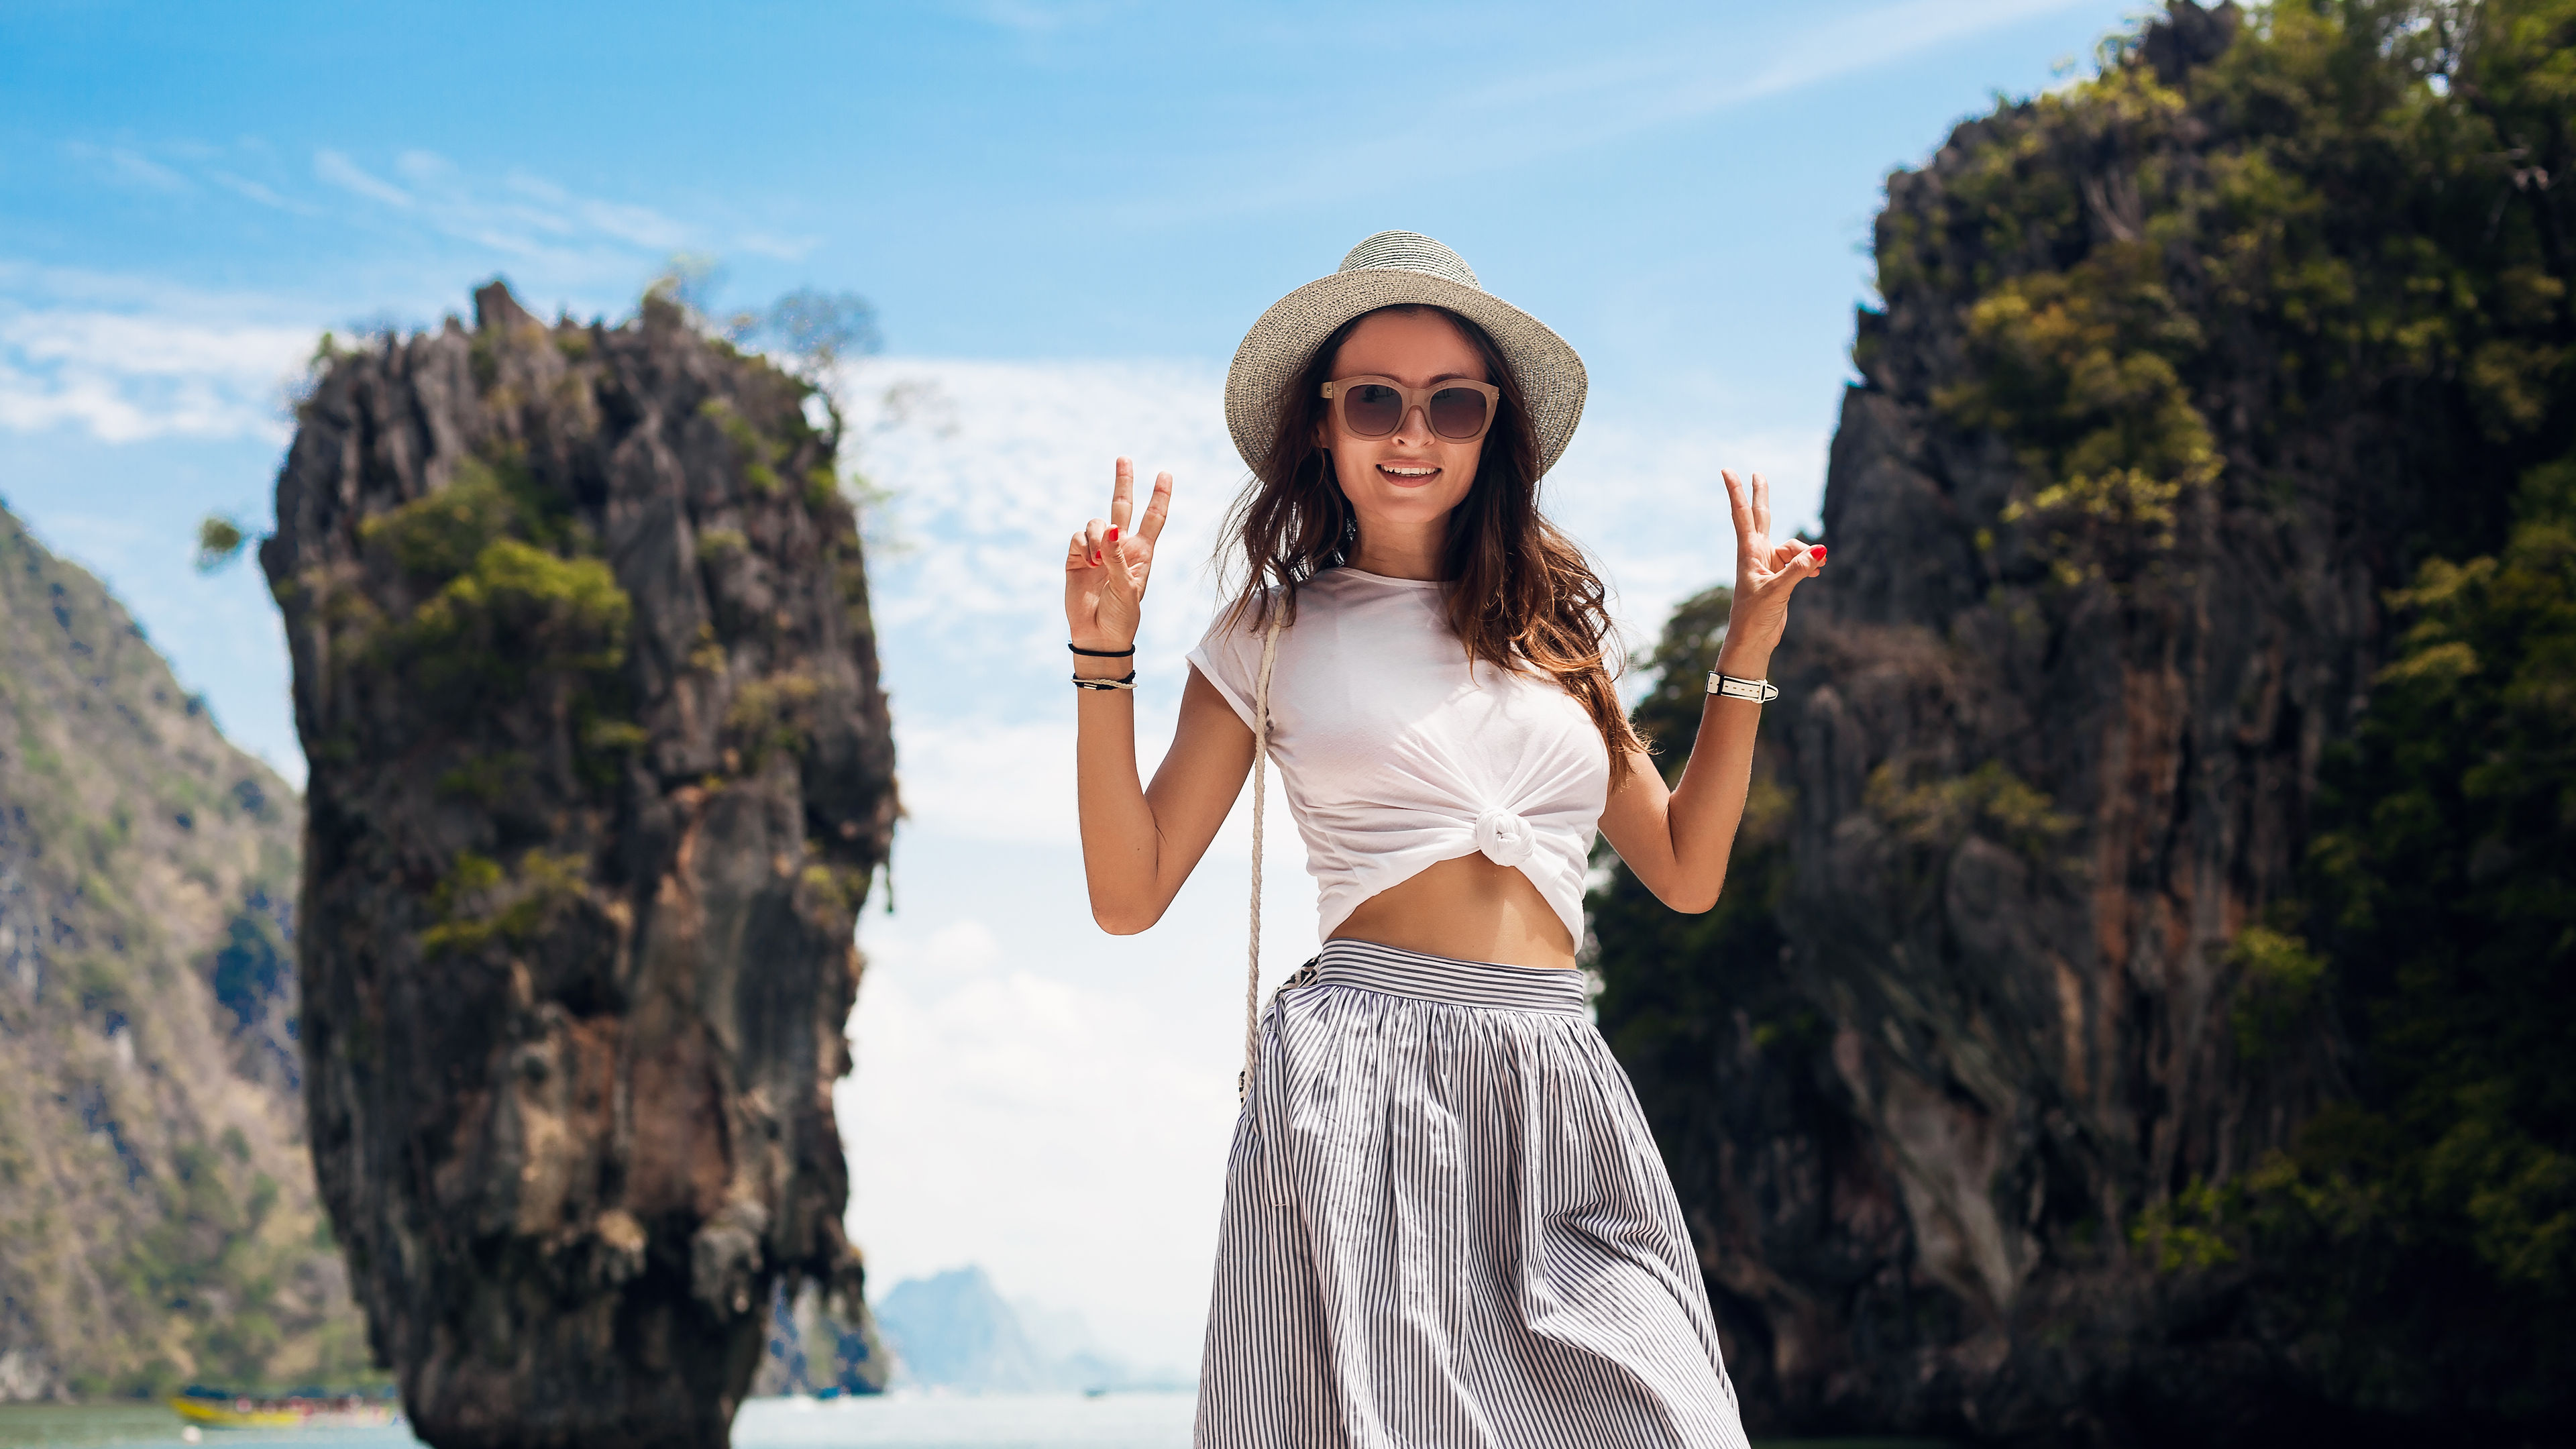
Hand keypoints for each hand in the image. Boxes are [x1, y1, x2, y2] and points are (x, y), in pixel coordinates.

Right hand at [1064, 457, 1172, 656]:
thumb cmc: (1121, 615)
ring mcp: (1097, 551)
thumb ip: (1118, 556)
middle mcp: (1120, 546)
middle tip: (1123, 458)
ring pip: (1096, 522)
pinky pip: (1078, 536)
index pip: (1153, 518)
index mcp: (1141, 552)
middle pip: (1122, 506)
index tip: (1165, 473)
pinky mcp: (1076, 558)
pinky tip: (1088, 561)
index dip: (1160, 496)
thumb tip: (1110, 527)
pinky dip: (1084, 544)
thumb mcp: (1127, 587)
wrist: (1098, 637)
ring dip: (1097, 534)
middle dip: (1123, 482)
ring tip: (1098, 560)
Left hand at [1716, 468, 1824, 676]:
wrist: (1753, 641)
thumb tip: (1820, 551)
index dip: (1736, 491)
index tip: (1726, 470)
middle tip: (1757, 473)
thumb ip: (1798, 569)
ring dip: (1807, 554)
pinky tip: (1817, 573)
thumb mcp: (1777, 592)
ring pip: (1793, 546)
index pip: (1743, 514)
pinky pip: (1800, 561)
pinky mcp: (1780, 576)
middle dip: (1761, 495)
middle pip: (1762, 516)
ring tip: (1819, 567)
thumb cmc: (1755, 617)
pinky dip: (1810, 565)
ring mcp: (1769, 564)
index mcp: (1749, 552)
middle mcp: (1758, 554)